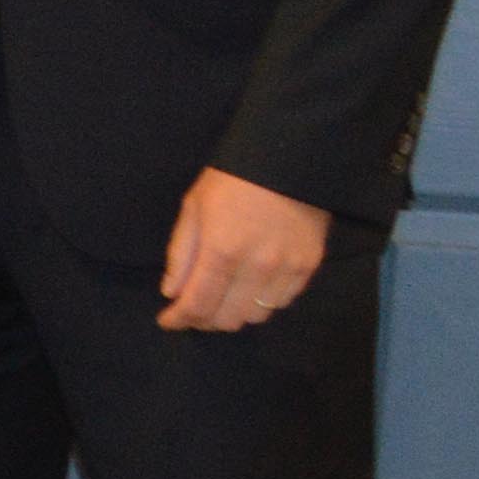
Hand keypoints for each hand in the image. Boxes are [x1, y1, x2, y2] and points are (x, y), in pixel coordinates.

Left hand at [158, 168, 328, 332]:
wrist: (289, 157)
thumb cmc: (232, 179)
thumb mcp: (193, 207)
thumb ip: (182, 254)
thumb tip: (172, 292)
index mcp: (222, 251)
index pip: (198, 305)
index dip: (179, 320)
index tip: (168, 321)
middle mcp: (257, 266)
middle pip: (227, 318)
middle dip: (204, 320)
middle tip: (193, 309)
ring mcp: (287, 268)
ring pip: (257, 316)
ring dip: (234, 314)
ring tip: (221, 299)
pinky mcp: (309, 265)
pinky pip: (282, 302)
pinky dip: (262, 303)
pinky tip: (250, 288)